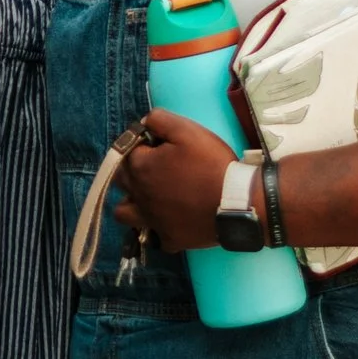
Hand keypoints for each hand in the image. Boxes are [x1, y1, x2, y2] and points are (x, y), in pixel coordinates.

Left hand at [109, 109, 245, 251]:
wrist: (238, 202)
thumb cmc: (211, 163)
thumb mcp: (187, 130)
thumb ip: (159, 119)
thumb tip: (143, 122)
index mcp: (140, 168)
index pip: (127, 150)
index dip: (143, 145)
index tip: (161, 145)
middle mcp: (138, 195)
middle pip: (120, 180)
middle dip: (132, 170)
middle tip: (156, 167)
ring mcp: (152, 220)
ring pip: (124, 213)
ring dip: (131, 203)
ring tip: (150, 197)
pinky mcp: (169, 239)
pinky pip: (155, 236)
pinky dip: (159, 230)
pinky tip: (171, 221)